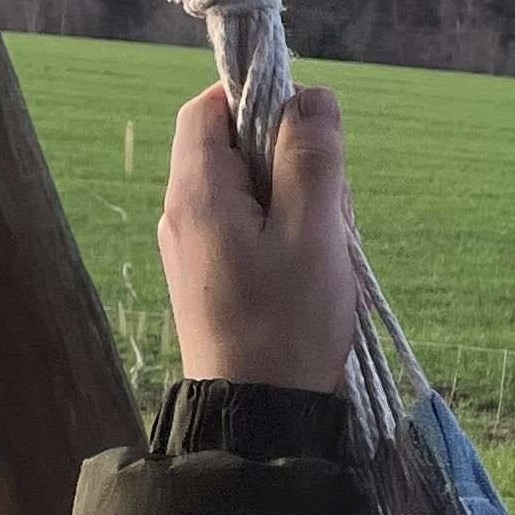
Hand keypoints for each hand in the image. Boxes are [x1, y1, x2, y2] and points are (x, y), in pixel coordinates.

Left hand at [159, 86, 358, 391]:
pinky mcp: (213, 279)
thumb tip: (313, 95)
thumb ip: (312, 158)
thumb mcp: (312, 234)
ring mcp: (195, 250)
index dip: (256, 98)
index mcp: (197, 195)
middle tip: (330, 203)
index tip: (308, 125)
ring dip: (298, 202)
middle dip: (291, 159)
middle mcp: (183, 216)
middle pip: (234, 148)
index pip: (208, 108)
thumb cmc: (287, 326)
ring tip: (325, 249)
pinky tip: (314, 272)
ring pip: (250, 191)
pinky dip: (288, 234)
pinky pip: (251, 230)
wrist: (260, 419)